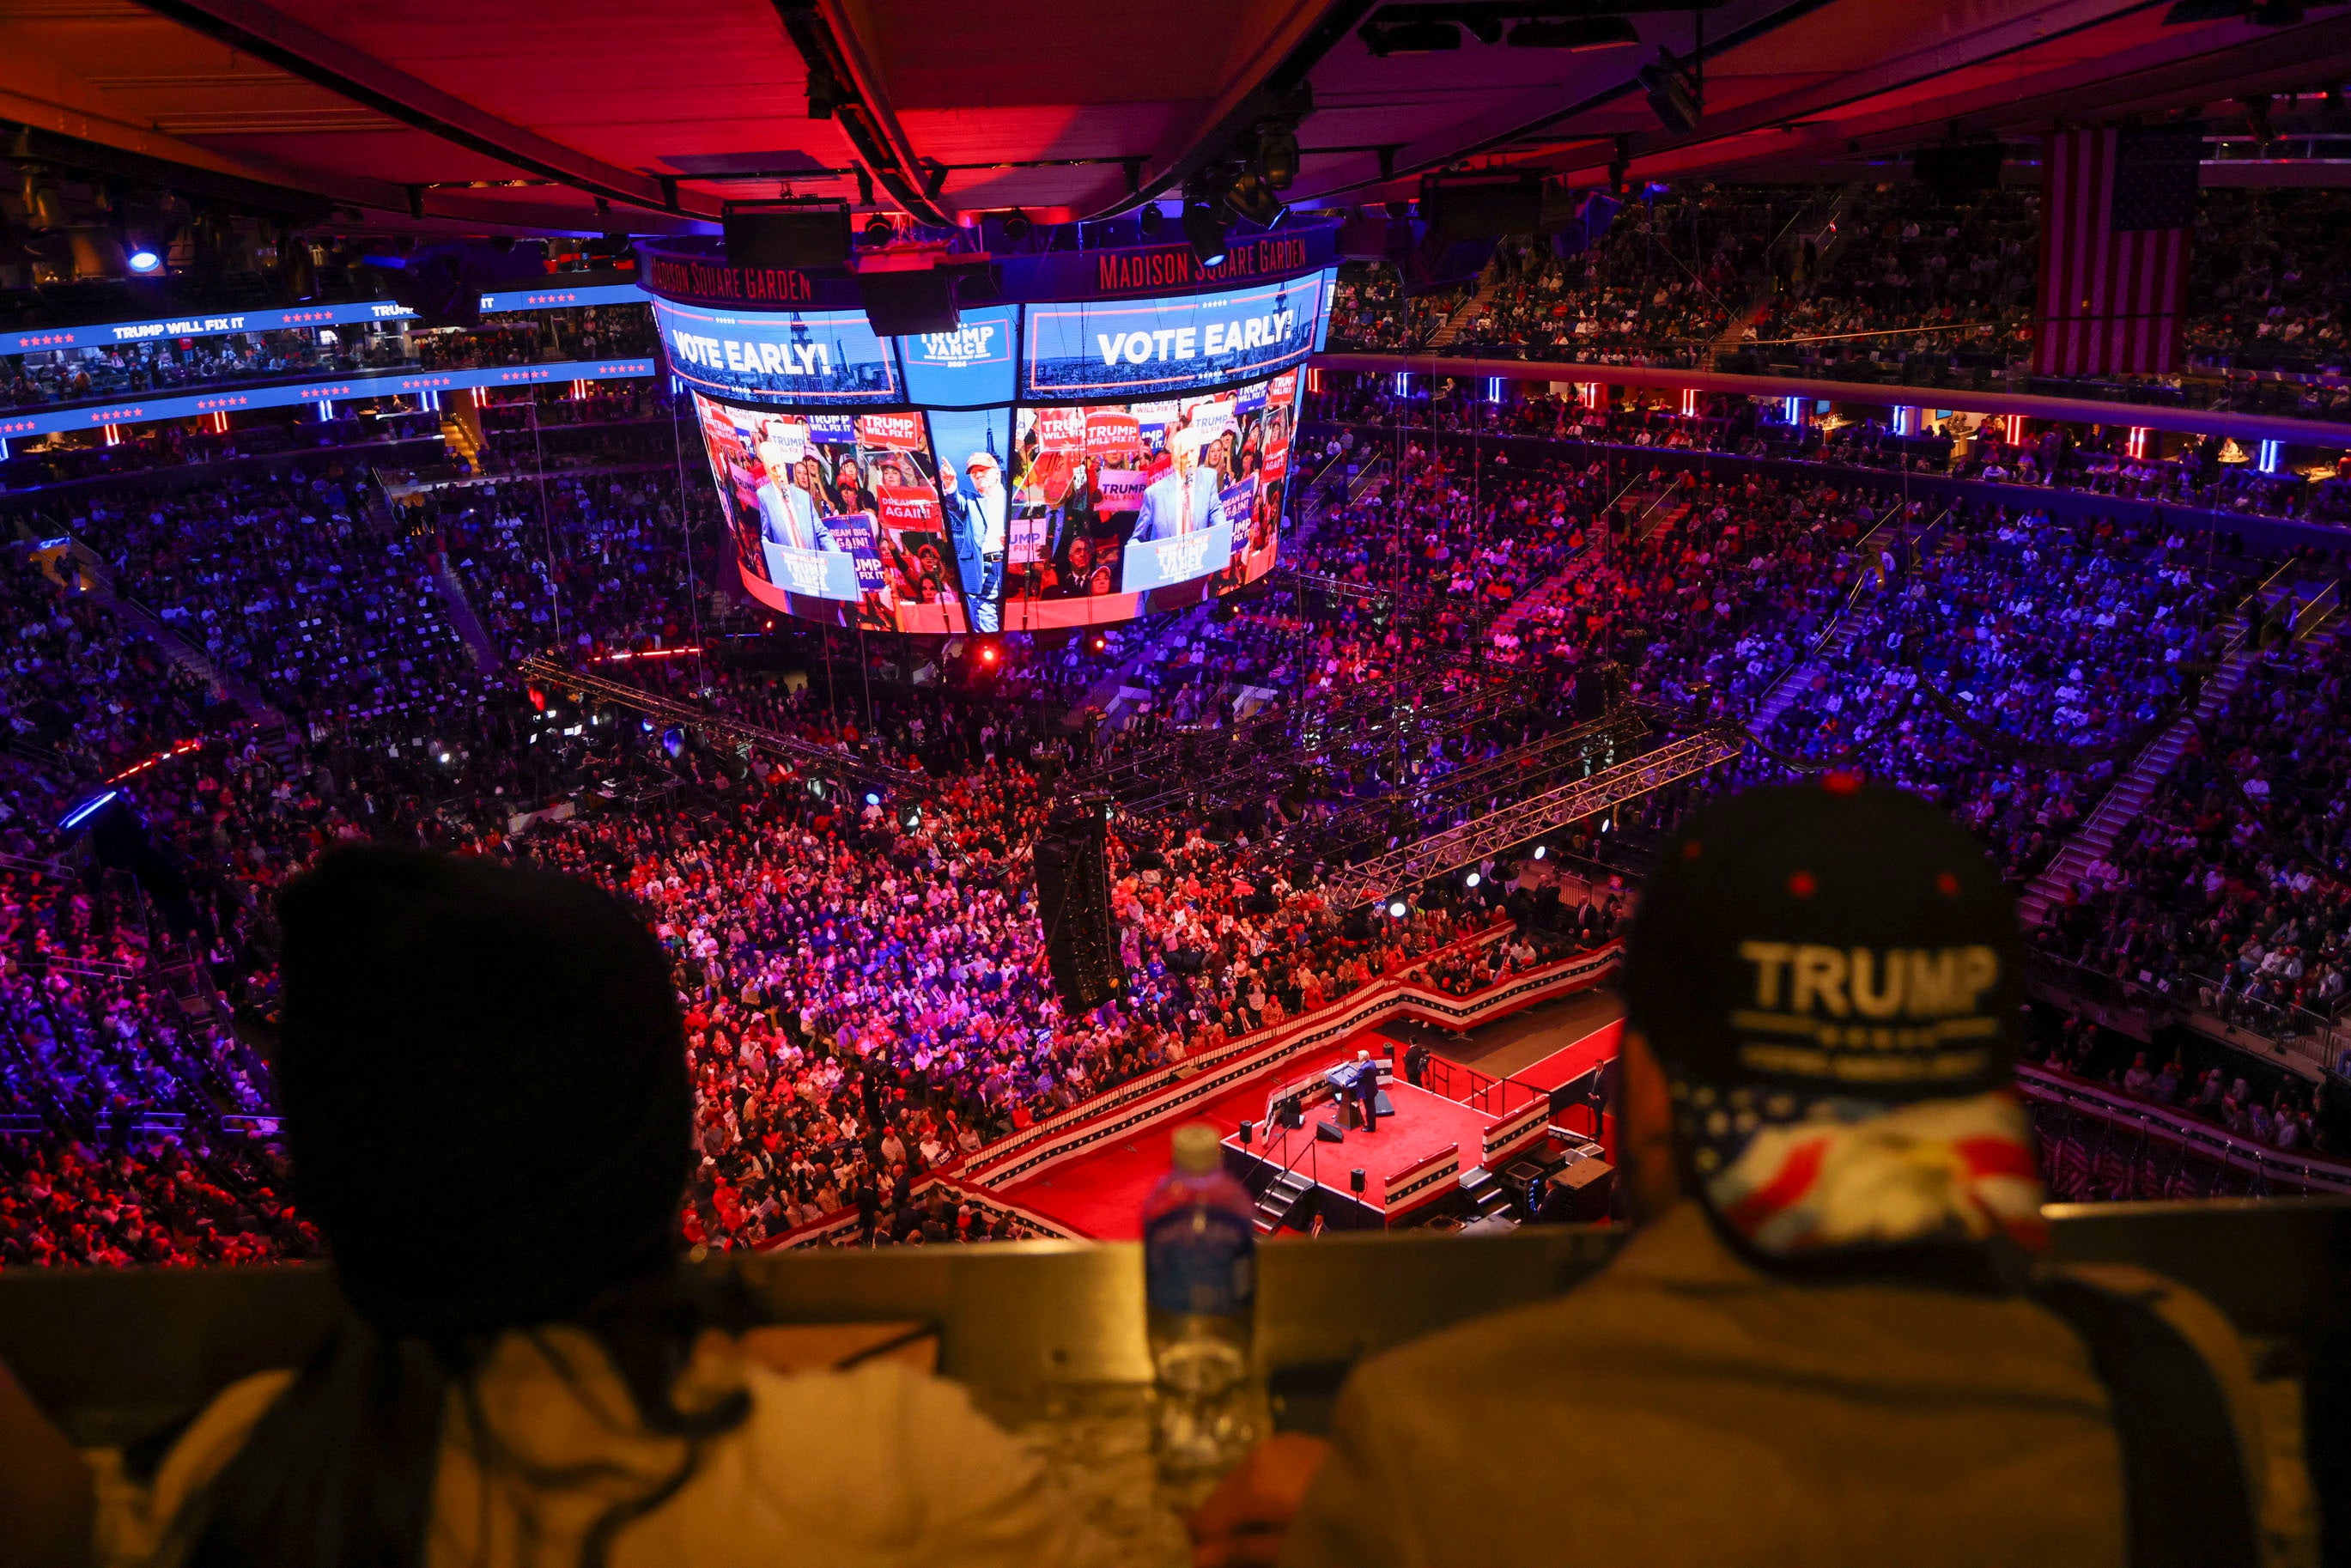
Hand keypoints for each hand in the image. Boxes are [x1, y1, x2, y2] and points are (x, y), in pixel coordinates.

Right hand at [1184, 1432, 1330, 1567]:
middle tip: (1250, 1549)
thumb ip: (1239, 1552)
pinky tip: (1284, 1504)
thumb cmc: (1335, 1526)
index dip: (1206, 1546)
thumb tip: (1198, 1558)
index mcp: (1252, 1486)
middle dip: (1225, 1526)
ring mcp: (1273, 1444)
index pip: (1202, 1519)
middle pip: (1218, 1498)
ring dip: (1243, 1507)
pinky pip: (1258, 1468)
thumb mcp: (1286, 1549)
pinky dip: (1260, 1488)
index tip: (1222, 1561)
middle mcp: (1255, 1457)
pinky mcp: (1289, 1439)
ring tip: (1271, 1528)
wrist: (1387, 1489)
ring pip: (1237, 1482)